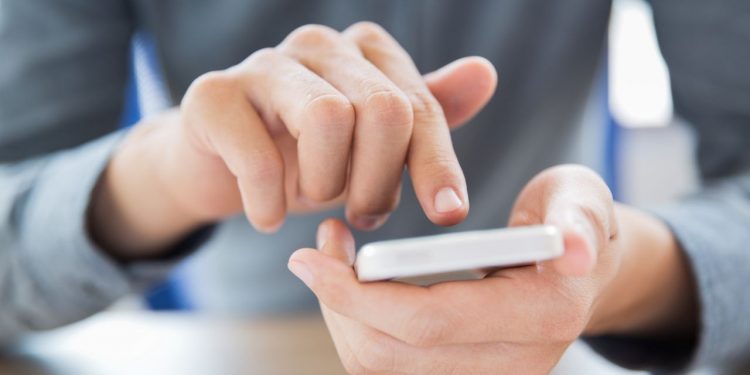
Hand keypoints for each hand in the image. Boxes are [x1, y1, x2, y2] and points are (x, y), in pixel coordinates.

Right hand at [90, 22, 496, 257]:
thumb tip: (485, 73)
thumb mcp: (375, 147)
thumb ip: (424, 117)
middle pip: (383, 110)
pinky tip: (269, 216)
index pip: (420, 106)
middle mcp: (320, 44)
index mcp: (366, 52)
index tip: (448, 213)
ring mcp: (264, 64)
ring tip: (315, 201)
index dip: (438, 164)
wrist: (221, 167)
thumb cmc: (307, 155)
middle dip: (379, 180)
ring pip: (328, 119)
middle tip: (364, 216)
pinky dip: (270, 202)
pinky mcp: (214, 95)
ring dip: (327, 184)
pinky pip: (259, 157)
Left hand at [289, 165, 696, 373]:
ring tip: (333, 254)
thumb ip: (579, 220)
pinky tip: (354, 282)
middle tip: (319, 245)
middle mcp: (515, 363)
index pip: (428, 322)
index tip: (310, 256)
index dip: (360, 294)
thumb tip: (575, 250)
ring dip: (342, 311)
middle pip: (390, 354)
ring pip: (380, 364)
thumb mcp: (582, 201)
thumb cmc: (573, 219)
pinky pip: (389, 362)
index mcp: (542, 317)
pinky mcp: (464, 373)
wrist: (582, 264)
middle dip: (338, 301)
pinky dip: (359, 323)